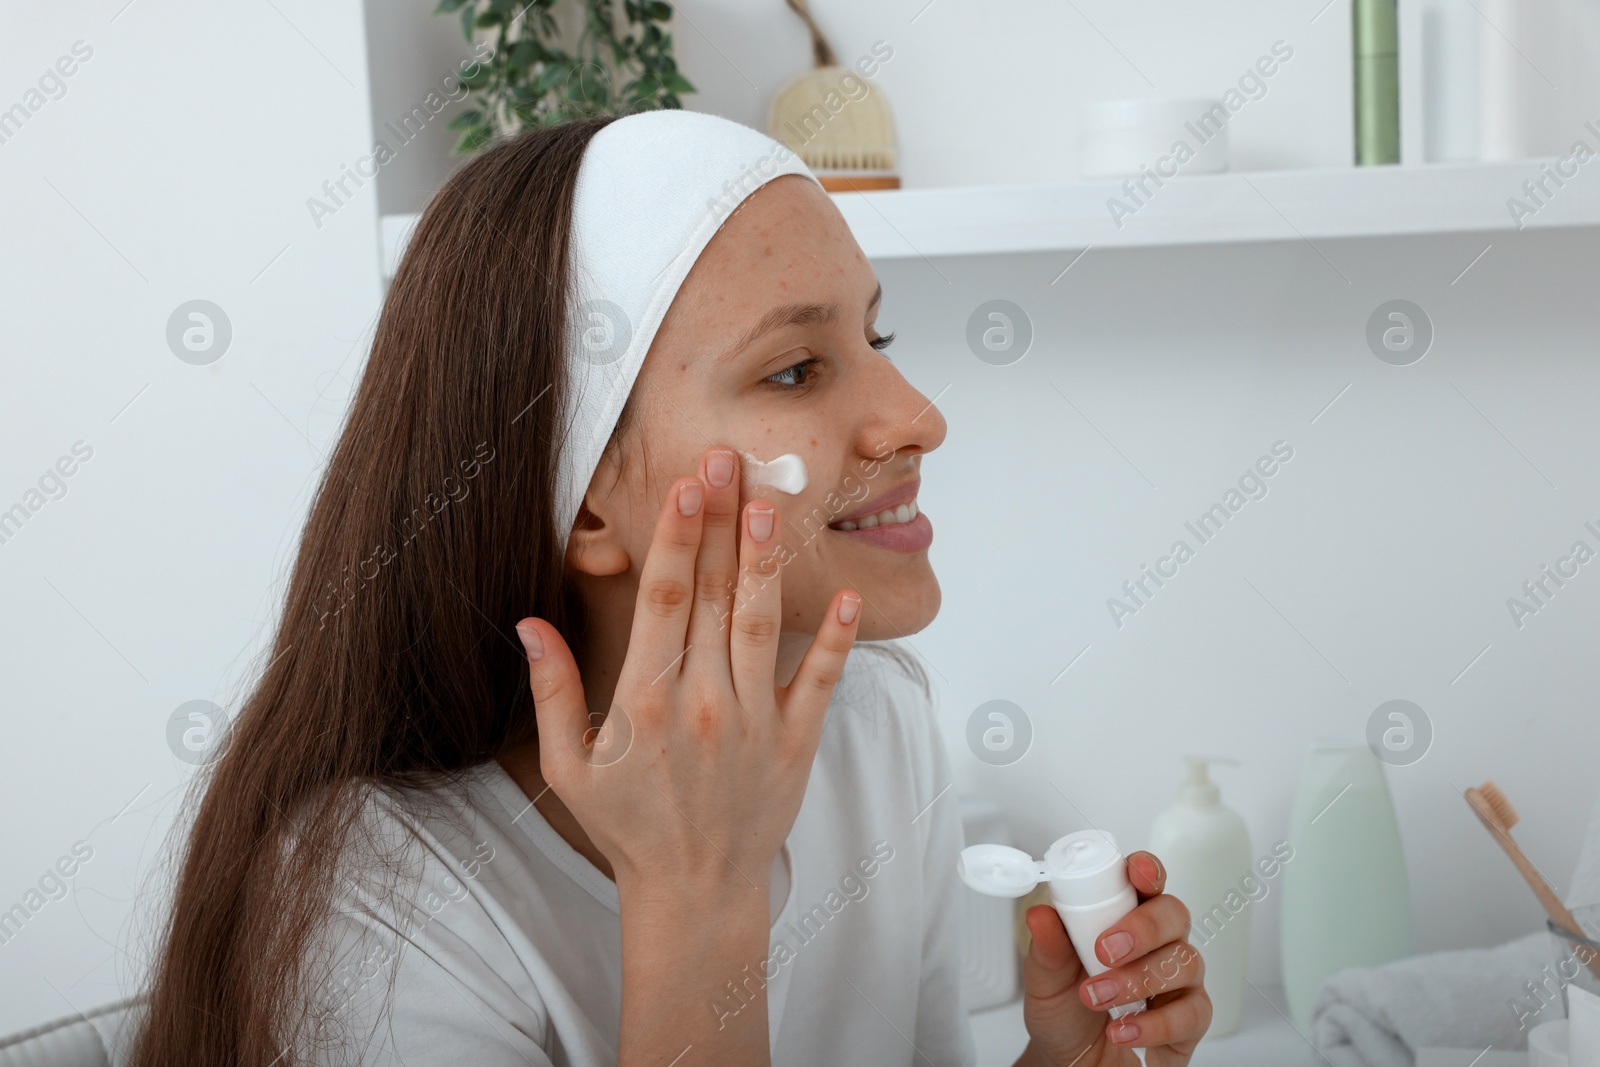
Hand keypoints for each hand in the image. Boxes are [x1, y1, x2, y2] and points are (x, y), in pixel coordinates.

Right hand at [513, 446, 862, 895]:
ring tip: (770, 502)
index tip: (685, 485)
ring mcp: (753, 722)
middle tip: (728, 459)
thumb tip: (529, 623)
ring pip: (761, 624)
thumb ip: (551, 691)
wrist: (695, 891)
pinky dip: (836, 640)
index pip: (665, 601)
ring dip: (765, 560)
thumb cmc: (628, 826)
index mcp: (644, 703)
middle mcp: (701, 703)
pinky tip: (845, 596)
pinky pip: (820, 681)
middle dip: (721, 521)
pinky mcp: (795, 741)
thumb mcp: (567, 767)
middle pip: (713, 595)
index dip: (676, 537)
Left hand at [1018, 852, 1210, 1066]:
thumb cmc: (1064, 1012)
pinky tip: (1124, 1030)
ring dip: (1139, 979)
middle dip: (1143, 928)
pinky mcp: (1189, 1021)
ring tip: (1098, 997)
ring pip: (1186, 962)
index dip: (1147, 869)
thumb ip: (1047, 948)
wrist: (1071, 1062)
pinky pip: (1192, 1013)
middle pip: (1175, 915)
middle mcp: (1158, 944)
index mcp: (1124, 918)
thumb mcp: (1044, 980)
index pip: (1146, 882)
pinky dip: (1155, 1024)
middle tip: (1105, 950)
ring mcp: (1178, 981)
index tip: (1136, 872)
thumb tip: (1040, 915)